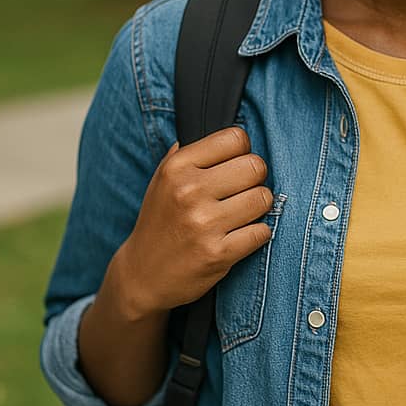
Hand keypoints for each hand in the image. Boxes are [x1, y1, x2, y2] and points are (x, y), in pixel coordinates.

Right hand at [112, 127, 273, 317]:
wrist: (141, 275)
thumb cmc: (161, 219)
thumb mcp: (164, 178)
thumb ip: (193, 151)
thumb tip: (230, 131)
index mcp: (178, 166)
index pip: (237, 138)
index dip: (243, 151)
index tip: (235, 165)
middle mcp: (189, 191)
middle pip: (256, 166)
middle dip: (256, 178)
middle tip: (242, 191)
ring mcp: (203, 224)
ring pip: (264, 198)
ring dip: (259, 207)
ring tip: (241, 214)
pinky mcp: (218, 254)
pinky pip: (262, 232)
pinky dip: (258, 234)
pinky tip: (241, 235)